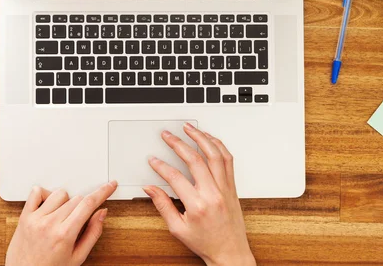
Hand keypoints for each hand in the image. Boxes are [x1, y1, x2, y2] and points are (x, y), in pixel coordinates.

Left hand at [6, 181, 117, 265]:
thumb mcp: (77, 257)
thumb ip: (92, 233)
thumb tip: (101, 213)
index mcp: (65, 235)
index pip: (88, 204)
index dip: (102, 192)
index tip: (110, 185)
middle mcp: (50, 224)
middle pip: (76, 198)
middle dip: (82, 207)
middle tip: (76, 222)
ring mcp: (36, 219)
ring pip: (60, 193)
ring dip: (65, 201)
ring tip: (61, 216)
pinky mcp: (25, 216)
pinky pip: (36, 192)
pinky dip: (44, 194)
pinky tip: (47, 206)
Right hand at [143, 124, 255, 265]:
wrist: (230, 253)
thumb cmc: (206, 243)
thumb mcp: (178, 229)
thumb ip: (163, 205)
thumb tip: (150, 189)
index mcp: (197, 206)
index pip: (175, 177)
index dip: (161, 166)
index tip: (153, 159)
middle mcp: (213, 194)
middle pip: (195, 160)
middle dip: (178, 143)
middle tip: (167, 135)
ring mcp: (225, 188)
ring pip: (215, 155)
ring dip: (201, 138)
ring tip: (189, 128)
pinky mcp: (232, 186)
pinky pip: (228, 160)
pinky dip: (218, 146)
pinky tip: (209, 138)